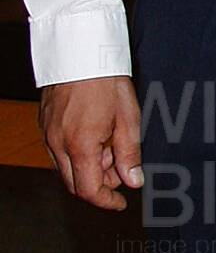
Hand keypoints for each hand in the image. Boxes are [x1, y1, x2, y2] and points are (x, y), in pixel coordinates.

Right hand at [39, 75, 142, 210]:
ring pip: (66, 168)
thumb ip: (129, 154)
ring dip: (89, 168)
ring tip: (109, 144)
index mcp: (80, 145)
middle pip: (74, 183)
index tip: (120, 202)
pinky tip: (94, 135)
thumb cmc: (105, 80)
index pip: (88, 190)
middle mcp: (58, 143)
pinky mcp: (45, 124)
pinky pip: (59, 151)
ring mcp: (48, 133)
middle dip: (99, 184)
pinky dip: (77, 153)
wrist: (80, 50)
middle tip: (120, 168)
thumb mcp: (128, 119)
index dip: (106, 201)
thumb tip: (133, 181)